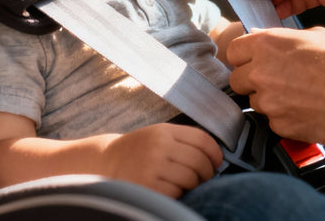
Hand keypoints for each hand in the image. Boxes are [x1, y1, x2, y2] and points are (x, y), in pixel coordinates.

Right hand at [100, 123, 222, 197]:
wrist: (106, 162)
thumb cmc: (139, 150)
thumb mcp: (159, 135)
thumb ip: (184, 140)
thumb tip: (215, 157)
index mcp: (164, 131)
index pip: (202, 139)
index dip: (215, 153)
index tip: (217, 163)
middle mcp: (159, 146)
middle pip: (199, 161)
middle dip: (207, 173)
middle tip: (204, 178)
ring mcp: (152, 166)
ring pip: (190, 178)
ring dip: (194, 185)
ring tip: (186, 184)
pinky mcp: (148, 187)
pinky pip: (176, 192)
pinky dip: (179, 194)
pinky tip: (171, 190)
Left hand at [228, 27, 324, 143]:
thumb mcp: (318, 35)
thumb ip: (285, 39)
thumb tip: (267, 38)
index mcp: (269, 44)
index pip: (233, 50)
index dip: (244, 56)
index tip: (254, 59)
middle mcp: (262, 72)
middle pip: (237, 79)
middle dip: (251, 80)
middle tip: (275, 79)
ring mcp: (269, 102)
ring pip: (255, 102)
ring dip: (269, 100)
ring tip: (298, 95)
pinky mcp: (280, 126)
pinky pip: (273, 121)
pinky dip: (285, 117)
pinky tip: (306, 110)